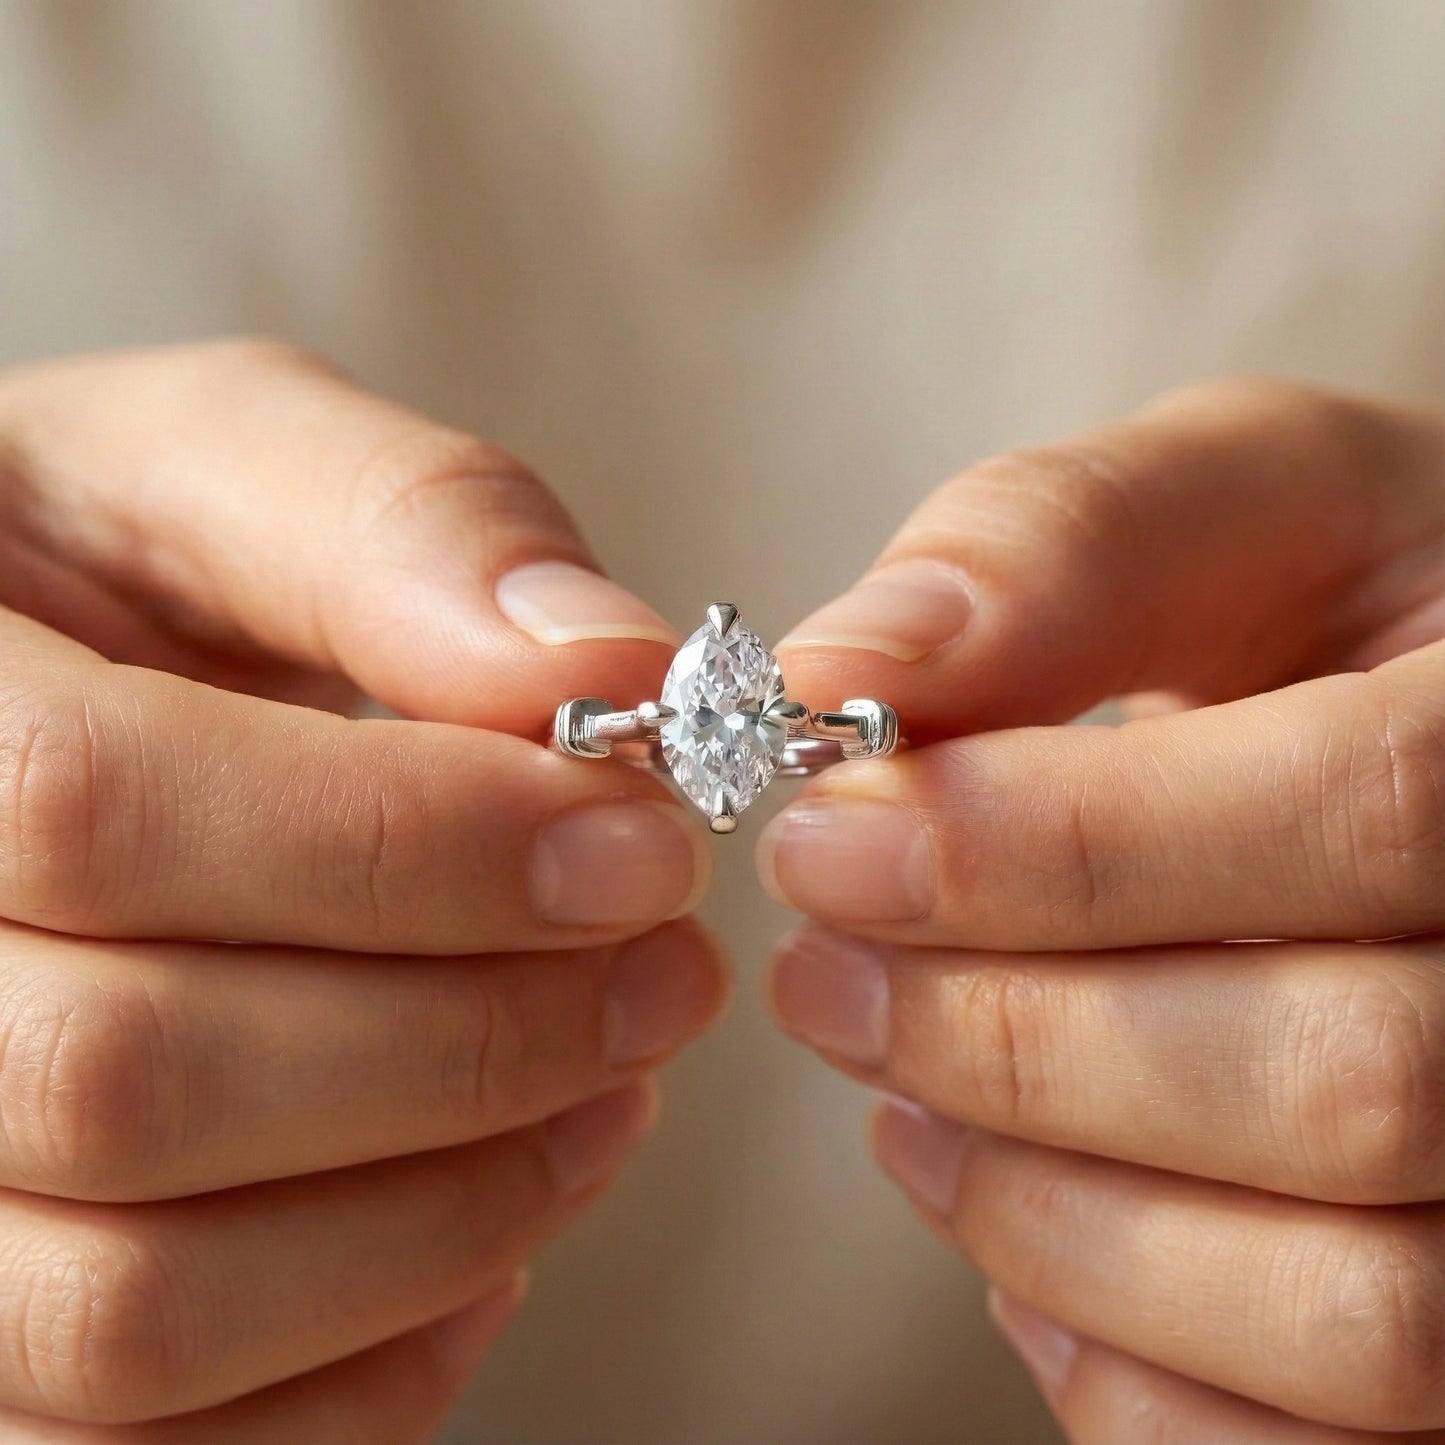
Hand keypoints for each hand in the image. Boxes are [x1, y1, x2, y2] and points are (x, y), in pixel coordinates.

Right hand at [0, 341, 726, 1439]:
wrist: (35, 704)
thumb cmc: (111, 567)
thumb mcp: (219, 471)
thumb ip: (399, 530)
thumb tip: (604, 666)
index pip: (99, 810)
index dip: (408, 845)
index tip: (640, 842)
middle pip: (130, 1083)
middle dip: (469, 1041)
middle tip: (662, 974)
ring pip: (136, 1308)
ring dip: (445, 1211)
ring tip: (609, 1091)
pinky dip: (368, 1369)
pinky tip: (487, 1234)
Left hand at [761, 380, 1444, 1441]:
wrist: (1411, 753)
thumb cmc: (1333, 620)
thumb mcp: (1238, 516)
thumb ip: (1060, 548)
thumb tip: (846, 668)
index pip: (1368, 812)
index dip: (1063, 845)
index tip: (828, 835)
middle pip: (1347, 1083)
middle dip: (1017, 1037)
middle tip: (824, 968)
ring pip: (1349, 1306)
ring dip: (1048, 1205)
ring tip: (893, 1091)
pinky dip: (1119, 1361)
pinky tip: (1018, 1225)